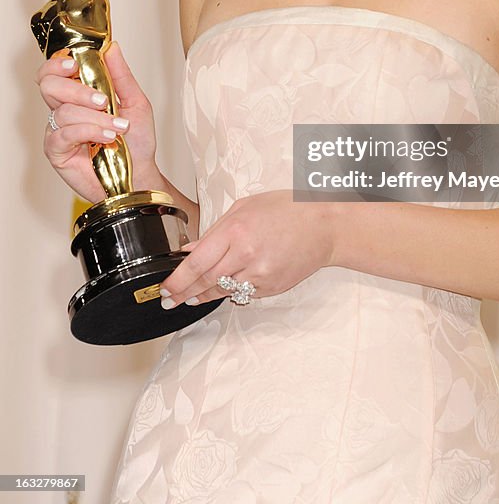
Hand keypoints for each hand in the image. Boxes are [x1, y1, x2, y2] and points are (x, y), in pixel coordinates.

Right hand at [36, 42, 158, 201]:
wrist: (140, 173)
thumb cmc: (137, 141)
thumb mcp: (135, 102)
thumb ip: (121, 76)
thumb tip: (111, 48)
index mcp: (79, 94)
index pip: (54, 72)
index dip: (57, 63)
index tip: (74, 63)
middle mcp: (65, 109)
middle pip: (49, 85)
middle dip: (77, 90)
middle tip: (103, 100)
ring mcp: (58, 130)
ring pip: (63, 111)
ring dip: (96, 118)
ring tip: (118, 127)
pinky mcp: (56, 151)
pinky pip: (63, 133)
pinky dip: (89, 132)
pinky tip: (107, 137)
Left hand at [159, 190, 336, 308]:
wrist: (325, 225)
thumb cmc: (289, 209)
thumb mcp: (245, 208)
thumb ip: (215, 230)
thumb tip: (190, 250)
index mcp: (236, 231)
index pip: (196, 263)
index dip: (176, 280)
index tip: (165, 289)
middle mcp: (246, 255)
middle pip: (205, 282)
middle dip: (184, 293)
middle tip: (170, 300)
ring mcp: (260, 275)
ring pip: (223, 291)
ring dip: (205, 295)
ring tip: (192, 297)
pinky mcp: (272, 287)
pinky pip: (244, 294)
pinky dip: (233, 292)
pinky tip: (227, 287)